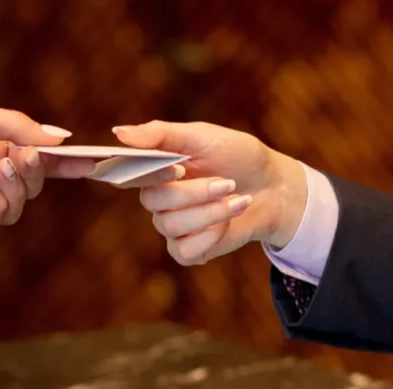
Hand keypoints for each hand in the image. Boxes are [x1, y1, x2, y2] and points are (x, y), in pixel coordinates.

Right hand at [111, 120, 307, 265]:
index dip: (146, 173)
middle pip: (152, 201)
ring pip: (170, 225)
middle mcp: (159, 198)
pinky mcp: (189, 249)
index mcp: (156, 168)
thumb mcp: (203, 137)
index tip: (177, 169)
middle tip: (226, 183)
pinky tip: (227, 224)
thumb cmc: (239, 157)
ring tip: (237, 199)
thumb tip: (118, 133)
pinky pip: (182, 251)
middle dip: (193, 193)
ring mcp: (173, 225)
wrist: (274, 188)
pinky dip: (208, 237)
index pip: (128, 173)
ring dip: (210, 212)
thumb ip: (162, 134)